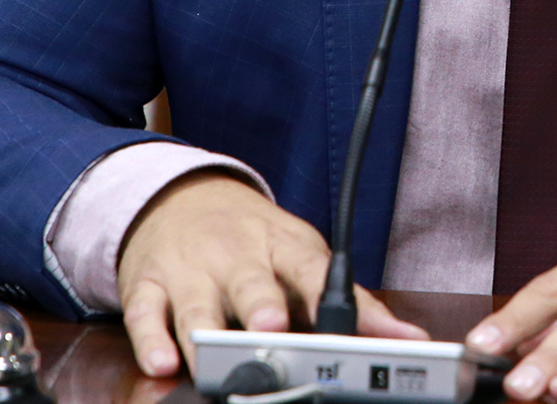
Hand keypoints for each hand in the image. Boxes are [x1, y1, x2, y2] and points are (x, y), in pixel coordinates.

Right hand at [116, 173, 424, 377]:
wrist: (182, 195)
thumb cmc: (255, 240)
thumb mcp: (305, 257)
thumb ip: (354, 303)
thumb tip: (412, 342)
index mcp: (284, 247)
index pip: (310, 267)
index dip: (323, 293)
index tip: (337, 320)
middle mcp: (237, 255)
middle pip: (251, 281)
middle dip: (261, 304)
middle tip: (271, 327)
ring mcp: (191, 269)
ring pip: (197, 301)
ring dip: (206, 329)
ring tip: (213, 354)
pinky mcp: (149, 284)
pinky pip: (144, 311)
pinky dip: (151, 337)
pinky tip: (161, 361)